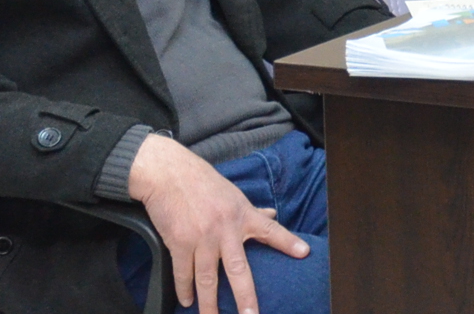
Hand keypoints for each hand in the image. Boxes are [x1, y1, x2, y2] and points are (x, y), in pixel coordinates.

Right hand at [127, 132, 305, 313]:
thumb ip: (253, 211)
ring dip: (209, 304)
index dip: (288, 242)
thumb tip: (272, 215)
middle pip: (238, 269)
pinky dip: (184, 290)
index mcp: (242, 215)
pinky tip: (187, 302)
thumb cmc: (202, 182)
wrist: (169, 174)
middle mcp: (224, 229)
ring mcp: (201, 238)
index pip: (270, 231)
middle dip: (245, 296)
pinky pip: (183, 273)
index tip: (304, 253)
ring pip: (207, 279)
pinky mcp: (179, 243)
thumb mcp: (233, 194)